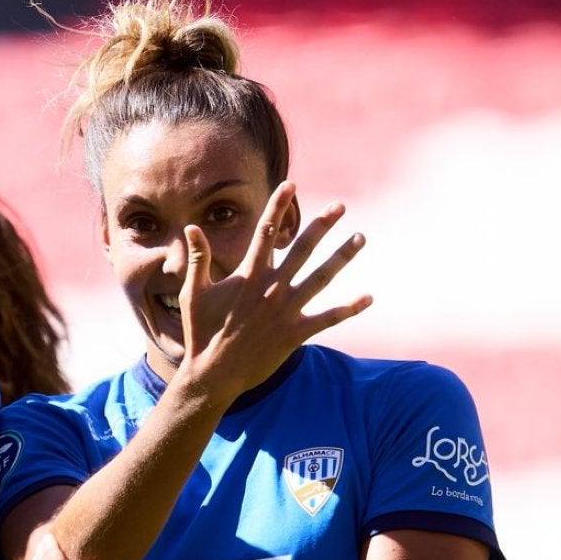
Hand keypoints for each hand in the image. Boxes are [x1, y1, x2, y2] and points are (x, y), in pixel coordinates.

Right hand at [176, 183, 370, 406]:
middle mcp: (272, 288)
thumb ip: (198, 259)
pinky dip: (349, 309)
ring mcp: (286, 311)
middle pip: (303, 249)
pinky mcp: (295, 334)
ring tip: (360, 238)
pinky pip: (328, 318)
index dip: (278, 206)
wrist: (212, 375)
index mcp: (249, 275)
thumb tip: (191, 227)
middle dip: (323, 225)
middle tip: (340, 207)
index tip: (291, 184)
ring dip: (343, 256)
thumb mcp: (193, 293)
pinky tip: (368, 298)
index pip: (266, 232)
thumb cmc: (201, 332)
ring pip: (321, 277)